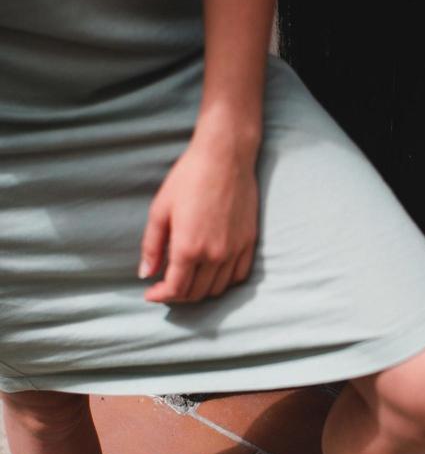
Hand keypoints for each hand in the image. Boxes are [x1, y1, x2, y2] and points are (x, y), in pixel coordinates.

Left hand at [138, 138, 259, 303]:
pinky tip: (211, 273)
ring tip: (187, 280)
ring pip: (217, 289)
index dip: (160, 296)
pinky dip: (223, 282)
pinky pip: (238, 276)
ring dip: (199, 291)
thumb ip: (151, 246)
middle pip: (195, 293)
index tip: (150, 293)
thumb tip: (146, 274)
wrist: (225, 157)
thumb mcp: (160, 210)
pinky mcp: (249, 242)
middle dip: (177, 295)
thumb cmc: (188, 178)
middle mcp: (214, 255)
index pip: (174, 289)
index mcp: (188, 248)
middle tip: (165, 286)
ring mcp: (234, 250)